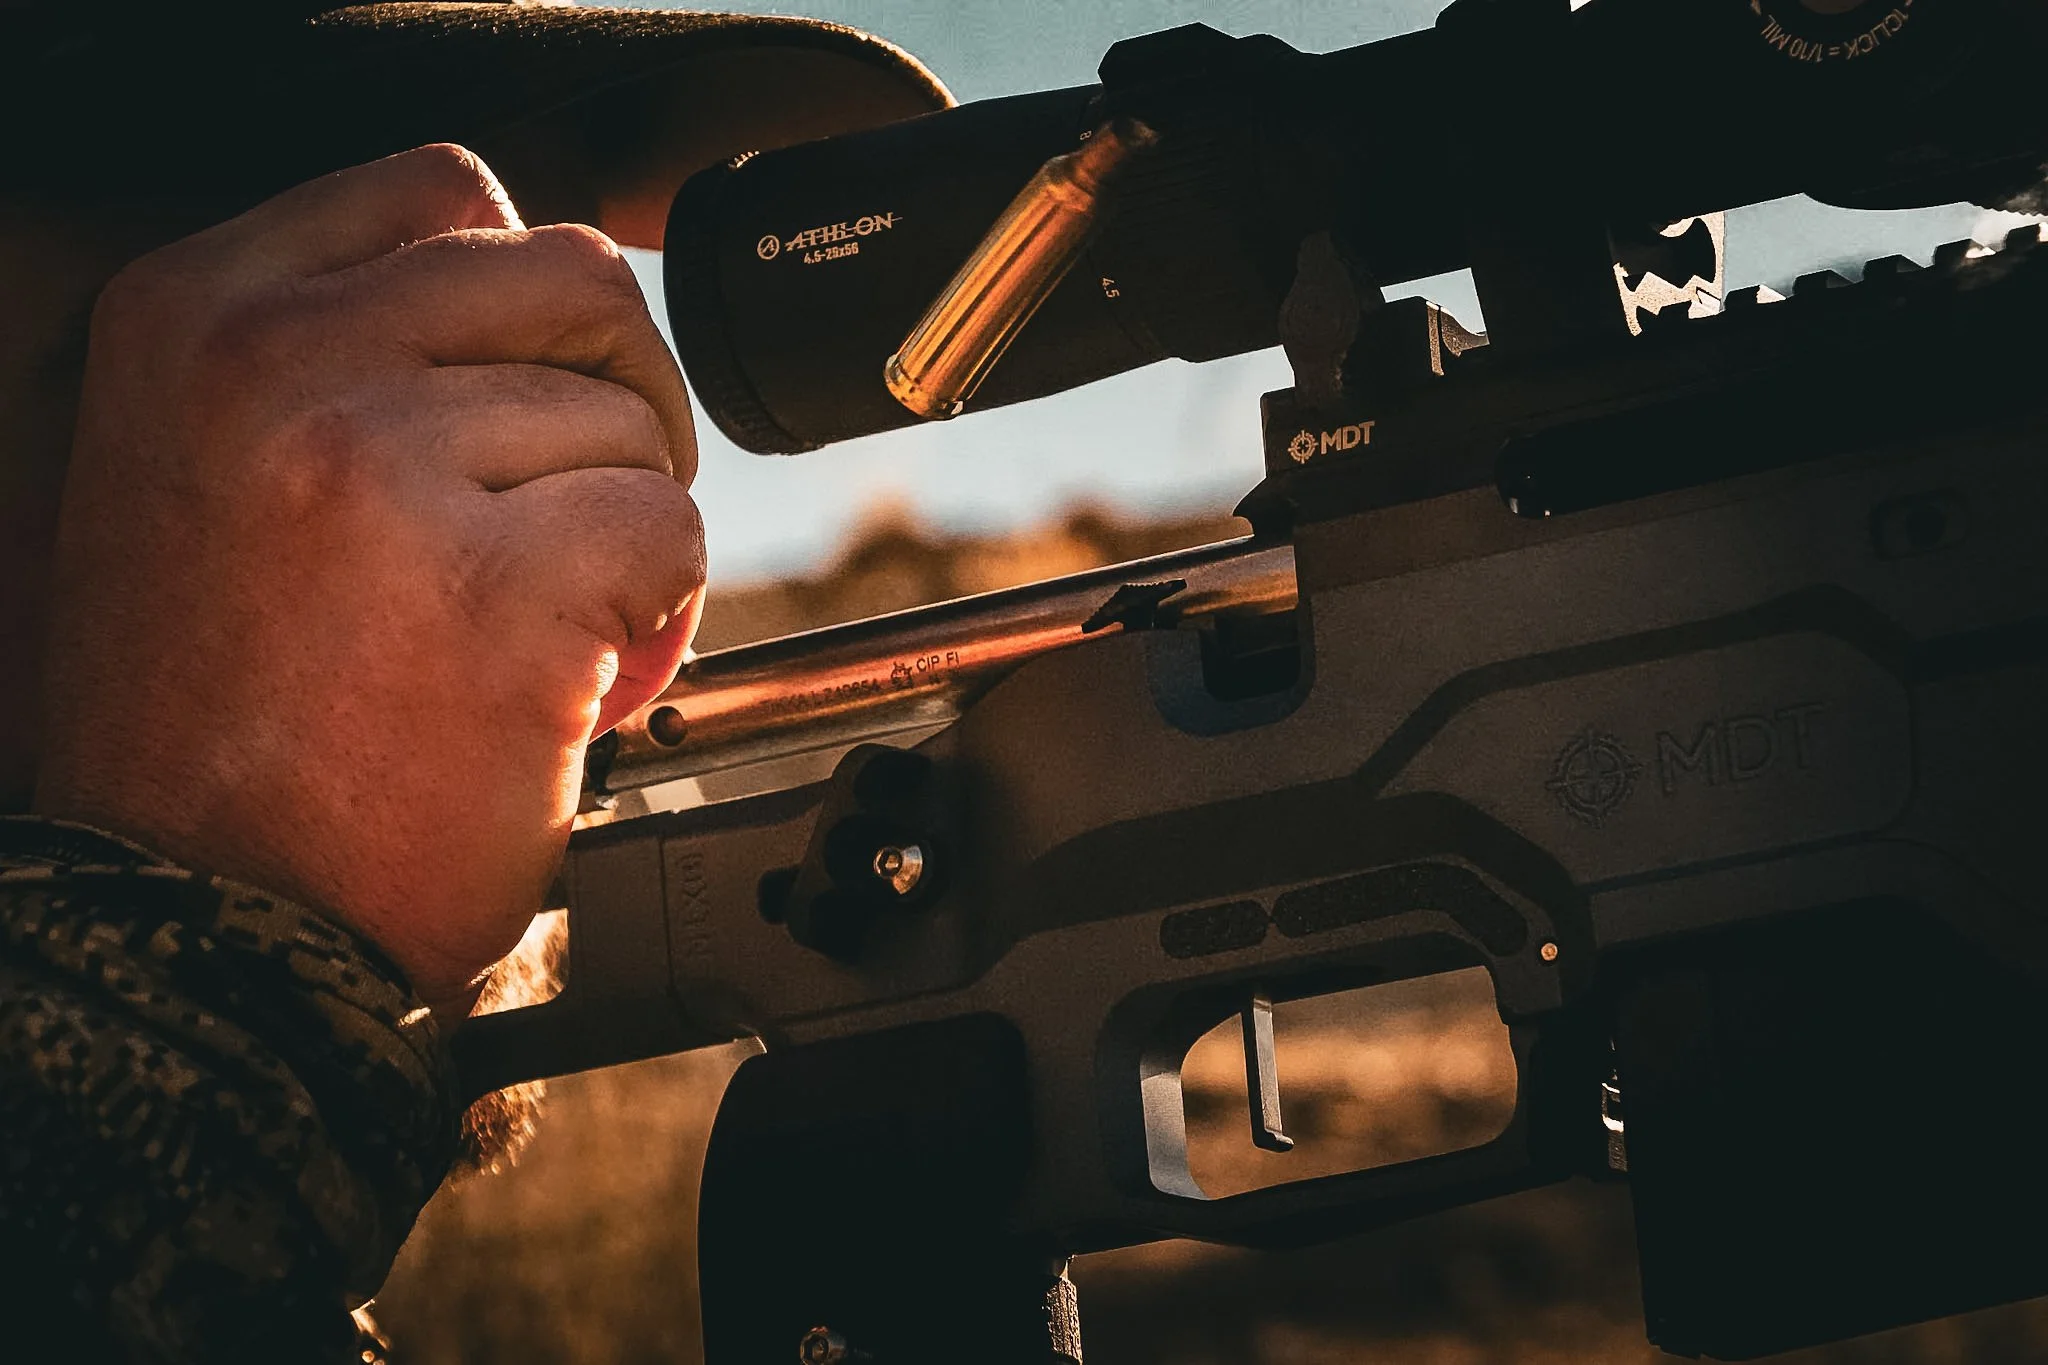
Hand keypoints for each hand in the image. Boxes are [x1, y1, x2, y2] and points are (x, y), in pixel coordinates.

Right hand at [34, 145, 703, 1012]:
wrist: (200, 923)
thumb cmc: (221, 727)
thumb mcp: (205, 483)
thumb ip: (336, 365)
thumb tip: (518, 308)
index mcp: (196, 318)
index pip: (443, 193)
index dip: (535, 293)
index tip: (548, 375)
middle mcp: (276, 365)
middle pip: (571, 279)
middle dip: (621, 390)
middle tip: (591, 499)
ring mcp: (382, 467)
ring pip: (626, 425)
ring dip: (621, 526)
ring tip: (536, 624)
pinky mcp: (497, 590)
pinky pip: (665, 535)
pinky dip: (657, 610)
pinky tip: (572, 675)